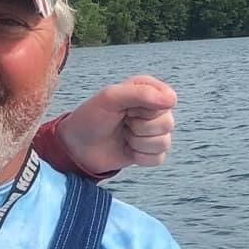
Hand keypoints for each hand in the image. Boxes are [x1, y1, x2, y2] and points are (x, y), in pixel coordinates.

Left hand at [56, 75, 176, 172]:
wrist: (77, 147)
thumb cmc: (91, 117)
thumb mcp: (110, 98)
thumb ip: (141, 94)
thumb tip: (172, 100)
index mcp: (147, 90)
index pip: (168, 99)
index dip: (148, 108)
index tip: (128, 109)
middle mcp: (153, 109)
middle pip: (167, 123)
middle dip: (140, 127)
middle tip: (122, 123)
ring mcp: (152, 131)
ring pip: (164, 142)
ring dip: (138, 143)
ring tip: (123, 136)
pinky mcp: (149, 152)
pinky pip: (159, 158)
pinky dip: (141, 157)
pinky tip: (127, 150)